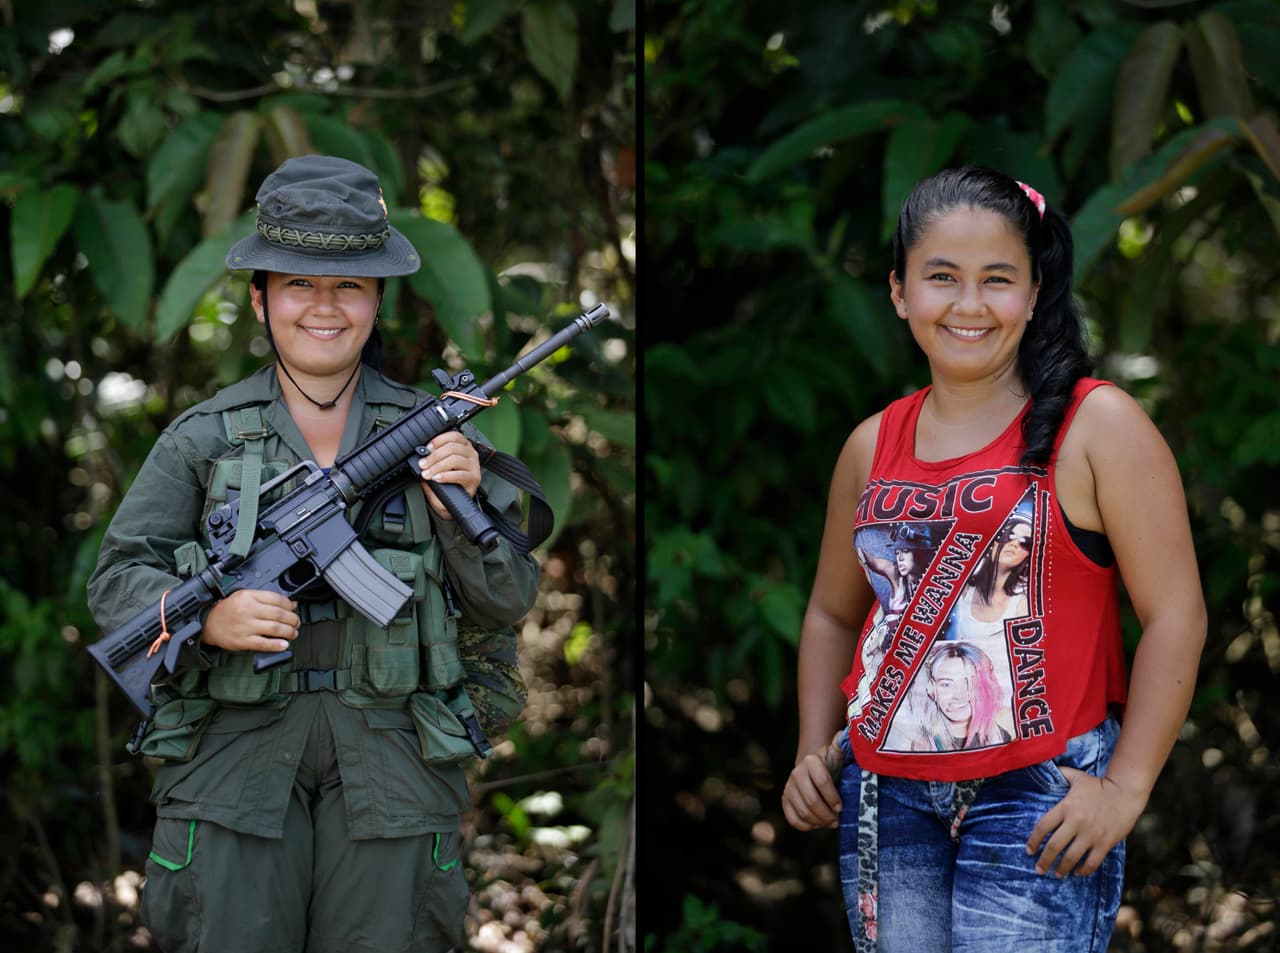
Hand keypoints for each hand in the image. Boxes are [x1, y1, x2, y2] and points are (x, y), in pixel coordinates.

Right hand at [202, 589, 299, 653]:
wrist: (207, 623)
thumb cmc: (227, 610)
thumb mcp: (244, 596)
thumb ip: (267, 598)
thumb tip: (291, 604)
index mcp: (249, 597)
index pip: (277, 599)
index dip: (290, 605)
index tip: (293, 609)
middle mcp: (248, 610)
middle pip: (279, 614)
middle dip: (293, 619)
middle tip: (296, 622)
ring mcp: (245, 626)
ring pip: (274, 629)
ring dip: (288, 632)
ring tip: (293, 633)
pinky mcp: (242, 641)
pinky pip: (263, 644)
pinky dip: (276, 645)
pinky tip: (284, 645)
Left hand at [417, 431, 481, 518]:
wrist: (453, 502)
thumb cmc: (447, 481)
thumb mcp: (439, 466)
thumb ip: (433, 459)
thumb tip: (422, 454)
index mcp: (464, 446)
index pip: (454, 436)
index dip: (439, 440)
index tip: (427, 448)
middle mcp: (471, 454)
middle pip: (452, 448)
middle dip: (434, 456)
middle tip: (422, 464)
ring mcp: (474, 466)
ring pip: (454, 459)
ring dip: (437, 466)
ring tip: (427, 474)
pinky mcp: (474, 478)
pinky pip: (459, 475)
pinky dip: (446, 476)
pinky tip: (437, 478)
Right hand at [782, 733, 844, 830]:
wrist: (814, 769)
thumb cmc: (832, 764)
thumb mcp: (839, 754)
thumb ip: (842, 745)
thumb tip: (845, 734)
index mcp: (811, 761)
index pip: (821, 780)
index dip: (832, 797)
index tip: (841, 807)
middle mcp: (797, 773)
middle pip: (811, 799)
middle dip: (826, 814)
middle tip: (837, 821)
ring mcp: (789, 787)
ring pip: (802, 811)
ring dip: (818, 821)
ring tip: (830, 823)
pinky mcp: (785, 800)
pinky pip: (792, 818)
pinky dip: (806, 826)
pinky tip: (817, 824)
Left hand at [1025, 768, 1146, 876]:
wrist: (1126, 792)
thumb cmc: (1099, 785)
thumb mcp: (1077, 777)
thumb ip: (1061, 774)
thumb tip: (1045, 767)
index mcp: (1066, 807)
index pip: (1043, 827)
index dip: (1033, 840)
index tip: (1029, 850)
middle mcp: (1076, 822)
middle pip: (1054, 846)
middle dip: (1044, 860)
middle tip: (1039, 870)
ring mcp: (1091, 834)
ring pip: (1071, 857)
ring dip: (1061, 868)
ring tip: (1056, 874)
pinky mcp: (1105, 843)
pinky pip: (1092, 862)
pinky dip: (1084, 870)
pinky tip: (1078, 872)